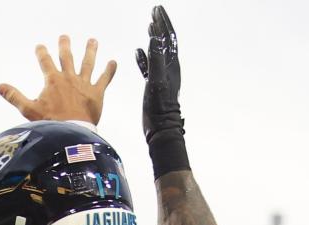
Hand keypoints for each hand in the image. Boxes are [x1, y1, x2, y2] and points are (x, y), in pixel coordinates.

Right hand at [0, 36, 116, 125]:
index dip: (42, 53)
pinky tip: (113, 62)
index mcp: (53, 81)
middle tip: (64, 37)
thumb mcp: (28, 111)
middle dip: (65, 46)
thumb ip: (15, 97)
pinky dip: (109, 71)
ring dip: (90, 51)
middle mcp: (69, 78)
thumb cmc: (50, 124)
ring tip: (93, 41)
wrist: (71, 134)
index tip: (40, 47)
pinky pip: (104, 79)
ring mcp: (84, 84)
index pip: (45, 61)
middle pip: (67, 57)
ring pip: (88, 63)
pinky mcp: (96, 94)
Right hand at [135, 6, 182, 142]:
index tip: (157, 10)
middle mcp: (168, 68)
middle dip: (160, 25)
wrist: (162, 130)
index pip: (167, 38)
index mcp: (170, 65)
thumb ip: (156, 60)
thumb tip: (155, 38)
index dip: (163, 23)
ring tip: (149, 26)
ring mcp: (161, 76)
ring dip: (153, 38)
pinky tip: (138, 53)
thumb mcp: (157, 82)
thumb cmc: (160, 109)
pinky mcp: (154, 86)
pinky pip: (148, 67)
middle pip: (165, 41)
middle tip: (155, 12)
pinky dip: (144, 58)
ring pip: (157, 51)